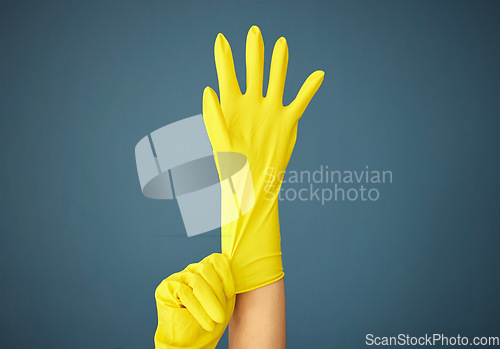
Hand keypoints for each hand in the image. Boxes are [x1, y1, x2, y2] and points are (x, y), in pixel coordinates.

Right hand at [154, 253, 235, 348]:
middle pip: (206, 269)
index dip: (225, 275)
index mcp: (205, 271)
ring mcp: (177, 277)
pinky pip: (183, 292)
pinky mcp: (165, 287)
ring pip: (196, 280)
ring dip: (209, 302)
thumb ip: (228, 284)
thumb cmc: (210, 322)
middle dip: (217, 292)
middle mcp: (190, 271)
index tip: (230, 294)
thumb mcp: (224, 301)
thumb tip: (239, 269)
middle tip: (221, 314)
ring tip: (217, 319)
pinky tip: (206, 322)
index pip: (216, 260)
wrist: (191, 344)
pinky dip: (198, 309)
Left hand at [203, 25, 323, 292]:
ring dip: (279, 63)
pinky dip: (309, 88)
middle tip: (254, 32)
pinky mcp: (287, 121)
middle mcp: (252, 105)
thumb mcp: (219, 144)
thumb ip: (214, 116)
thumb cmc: (231, 170)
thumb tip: (209, 88)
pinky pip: (301, 100)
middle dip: (253, 52)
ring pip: (277, 80)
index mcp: (232, 107)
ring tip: (281, 43)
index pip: (227, 76)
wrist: (252, 188)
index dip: (224, 58)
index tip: (220, 39)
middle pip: (253, 71)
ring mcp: (270, 111)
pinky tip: (318, 74)